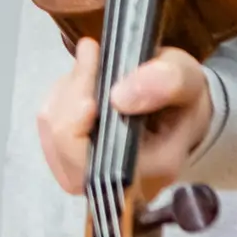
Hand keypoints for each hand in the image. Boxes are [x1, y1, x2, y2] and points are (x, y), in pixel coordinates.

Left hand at [37, 40, 214, 198]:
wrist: (180, 111)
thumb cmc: (184, 98)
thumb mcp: (188, 79)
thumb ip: (165, 83)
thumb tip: (120, 97)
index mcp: (150, 172)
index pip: (94, 165)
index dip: (77, 125)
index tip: (89, 77)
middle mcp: (115, 183)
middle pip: (63, 148)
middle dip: (71, 94)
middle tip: (91, 53)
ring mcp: (89, 174)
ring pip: (51, 133)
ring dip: (64, 92)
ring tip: (90, 66)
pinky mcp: (72, 159)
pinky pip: (48, 127)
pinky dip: (59, 98)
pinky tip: (81, 82)